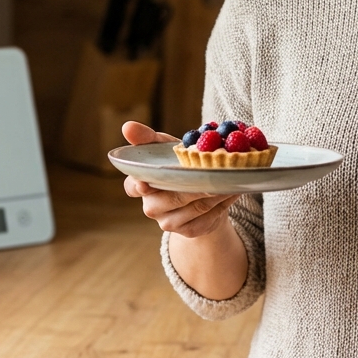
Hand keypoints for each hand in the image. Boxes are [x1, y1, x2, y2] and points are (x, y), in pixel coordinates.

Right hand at [122, 121, 239, 237]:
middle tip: (212, 172)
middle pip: (172, 197)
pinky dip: (221, 204)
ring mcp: (168, 222)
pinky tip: (230, 192)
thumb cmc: (176, 165)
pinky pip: (207, 217)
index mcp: (139, 185)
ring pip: (195, 207)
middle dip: (195, 184)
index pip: (132, 187)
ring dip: (214, 192)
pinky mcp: (188, 231)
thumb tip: (127, 126)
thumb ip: (146, 138)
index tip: (146, 183)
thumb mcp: (162, 147)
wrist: (198, 193)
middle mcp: (150, 207)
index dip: (139, 186)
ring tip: (228, 178)